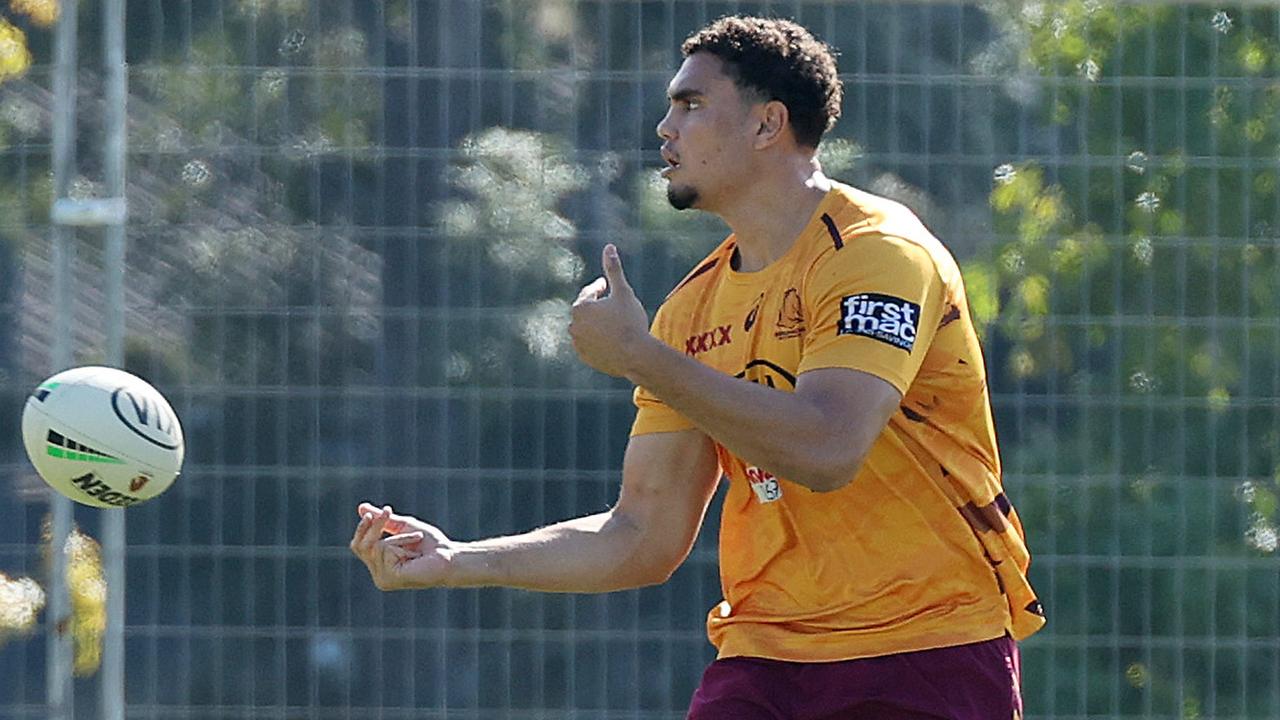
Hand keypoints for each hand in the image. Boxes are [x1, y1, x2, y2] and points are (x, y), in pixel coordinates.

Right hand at [349, 502, 453, 590]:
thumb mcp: (402, 527)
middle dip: (374, 527)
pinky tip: (415, 552)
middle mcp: (379, 575)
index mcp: (380, 565)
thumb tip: (361, 507)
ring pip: (374, 546)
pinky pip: (385, 551)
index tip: (377, 511)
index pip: (358, 546)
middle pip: (359, 546)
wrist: (449, 556)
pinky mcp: (389, 578)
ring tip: (416, 537)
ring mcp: (383, 579)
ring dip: (398, 537)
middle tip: (387, 511)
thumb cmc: (430, 544)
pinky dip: (401, 543)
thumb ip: (382, 520)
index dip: (363, 528)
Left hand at [570, 244, 652, 378]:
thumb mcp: (623, 292)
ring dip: (596, 324)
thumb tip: (608, 247)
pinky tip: (610, 339)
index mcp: (580, 308)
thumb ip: (613, 269)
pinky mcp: (586, 358)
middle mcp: (574, 326)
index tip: (605, 284)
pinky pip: (591, 345)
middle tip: (608, 303)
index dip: (599, 287)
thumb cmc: (630, 320)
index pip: (589, 293)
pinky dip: (597, 340)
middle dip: (596, 306)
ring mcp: (578, 344)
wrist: (635, 355)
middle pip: (586, 311)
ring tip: (610, 323)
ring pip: (587, 329)